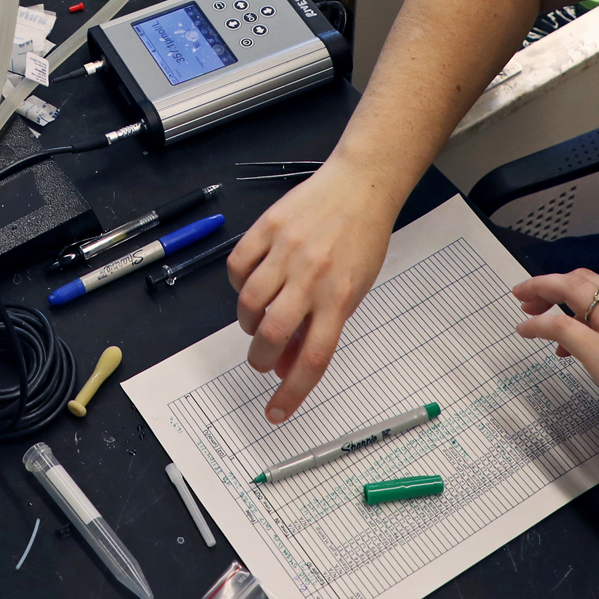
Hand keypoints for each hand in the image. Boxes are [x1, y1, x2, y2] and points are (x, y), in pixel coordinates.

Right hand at [228, 164, 396, 423]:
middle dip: (260, 359)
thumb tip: (288, 365)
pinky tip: (250, 283)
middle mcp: (312, 276)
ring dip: (247, 323)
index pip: (313, 357)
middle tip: (262, 359)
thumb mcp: (353, 290)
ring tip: (257, 320)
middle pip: (272, 334)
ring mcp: (286, 250)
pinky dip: (237, 284)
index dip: (291, 392)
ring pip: (248, 303)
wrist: (360, 186)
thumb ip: (321, 327)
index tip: (276, 413)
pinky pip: (237, 267)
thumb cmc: (361, 240)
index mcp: (340, 297)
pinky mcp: (267, 228)